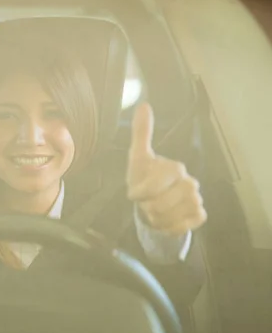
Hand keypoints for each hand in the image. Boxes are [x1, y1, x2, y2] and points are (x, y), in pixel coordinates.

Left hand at [126, 103, 206, 235]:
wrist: (151, 204)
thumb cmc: (143, 178)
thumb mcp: (138, 157)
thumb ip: (141, 133)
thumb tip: (144, 105)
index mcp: (174, 168)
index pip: (158, 181)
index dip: (142, 191)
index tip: (133, 194)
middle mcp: (189, 182)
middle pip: (163, 203)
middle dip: (147, 207)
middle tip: (144, 204)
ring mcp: (196, 200)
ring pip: (171, 216)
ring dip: (155, 219)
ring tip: (152, 212)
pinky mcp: (198, 216)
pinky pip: (183, 226)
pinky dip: (168, 227)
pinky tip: (164, 222)